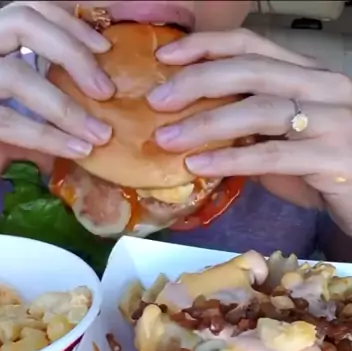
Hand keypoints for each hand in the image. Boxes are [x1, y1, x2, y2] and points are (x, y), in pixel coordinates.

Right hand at [0, 1, 113, 214]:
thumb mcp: (2, 137)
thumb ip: (36, 129)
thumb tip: (80, 138)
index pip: (23, 12)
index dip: (67, 27)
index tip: (102, 53)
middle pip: (21, 23)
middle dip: (73, 55)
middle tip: (106, 90)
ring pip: (15, 75)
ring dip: (65, 107)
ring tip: (98, 133)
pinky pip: (1, 120)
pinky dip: (43, 136)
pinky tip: (72, 149)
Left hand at [147, 29, 351, 234]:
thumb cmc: (317, 164)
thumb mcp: (276, 137)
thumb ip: (243, 126)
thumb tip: (187, 126)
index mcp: (305, 74)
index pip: (252, 45)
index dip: (206, 46)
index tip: (165, 57)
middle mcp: (322, 86)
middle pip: (251, 70)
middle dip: (197, 82)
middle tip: (156, 100)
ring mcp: (333, 119)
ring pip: (261, 109)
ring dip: (206, 123)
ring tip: (166, 138)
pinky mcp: (333, 157)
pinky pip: (272, 155)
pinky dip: (231, 160)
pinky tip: (198, 166)